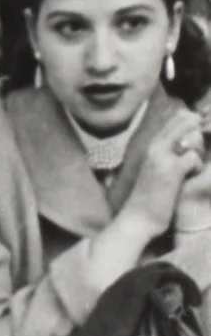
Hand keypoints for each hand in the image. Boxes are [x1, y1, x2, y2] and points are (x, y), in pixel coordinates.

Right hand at [120, 110, 205, 235]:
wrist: (136, 219)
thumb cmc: (149, 197)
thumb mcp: (157, 169)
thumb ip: (169, 153)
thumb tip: (190, 141)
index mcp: (151, 144)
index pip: (176, 117)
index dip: (192, 122)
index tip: (194, 139)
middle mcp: (154, 146)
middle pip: (185, 120)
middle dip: (198, 131)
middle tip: (193, 153)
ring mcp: (162, 157)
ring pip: (192, 137)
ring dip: (199, 150)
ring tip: (191, 166)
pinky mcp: (171, 170)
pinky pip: (193, 157)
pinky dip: (197, 166)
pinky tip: (189, 176)